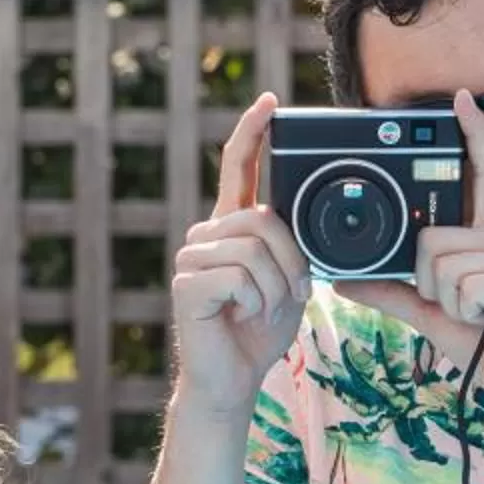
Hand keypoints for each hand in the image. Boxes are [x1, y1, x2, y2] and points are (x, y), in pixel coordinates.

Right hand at [171, 94, 312, 417]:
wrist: (233, 380)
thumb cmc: (259, 330)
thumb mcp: (288, 279)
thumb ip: (292, 246)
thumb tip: (297, 220)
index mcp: (231, 228)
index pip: (238, 168)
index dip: (252, 133)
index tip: (270, 103)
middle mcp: (206, 235)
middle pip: (262, 218)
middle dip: (290, 260)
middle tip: (291, 293)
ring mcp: (191, 258)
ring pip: (255, 249)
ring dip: (276, 286)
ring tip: (264, 309)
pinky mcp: (187, 284)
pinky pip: (241, 276)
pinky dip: (257, 301)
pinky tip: (243, 316)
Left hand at [355, 93, 483, 427]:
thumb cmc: (483, 346)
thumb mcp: (429, 312)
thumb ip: (390, 289)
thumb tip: (340, 277)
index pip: (483, 176)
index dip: (474, 136)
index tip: (462, 100)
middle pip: (433, 238)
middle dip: (430, 283)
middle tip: (459, 306)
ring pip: (444, 263)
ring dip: (447, 301)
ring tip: (477, 315)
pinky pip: (463, 285)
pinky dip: (463, 312)